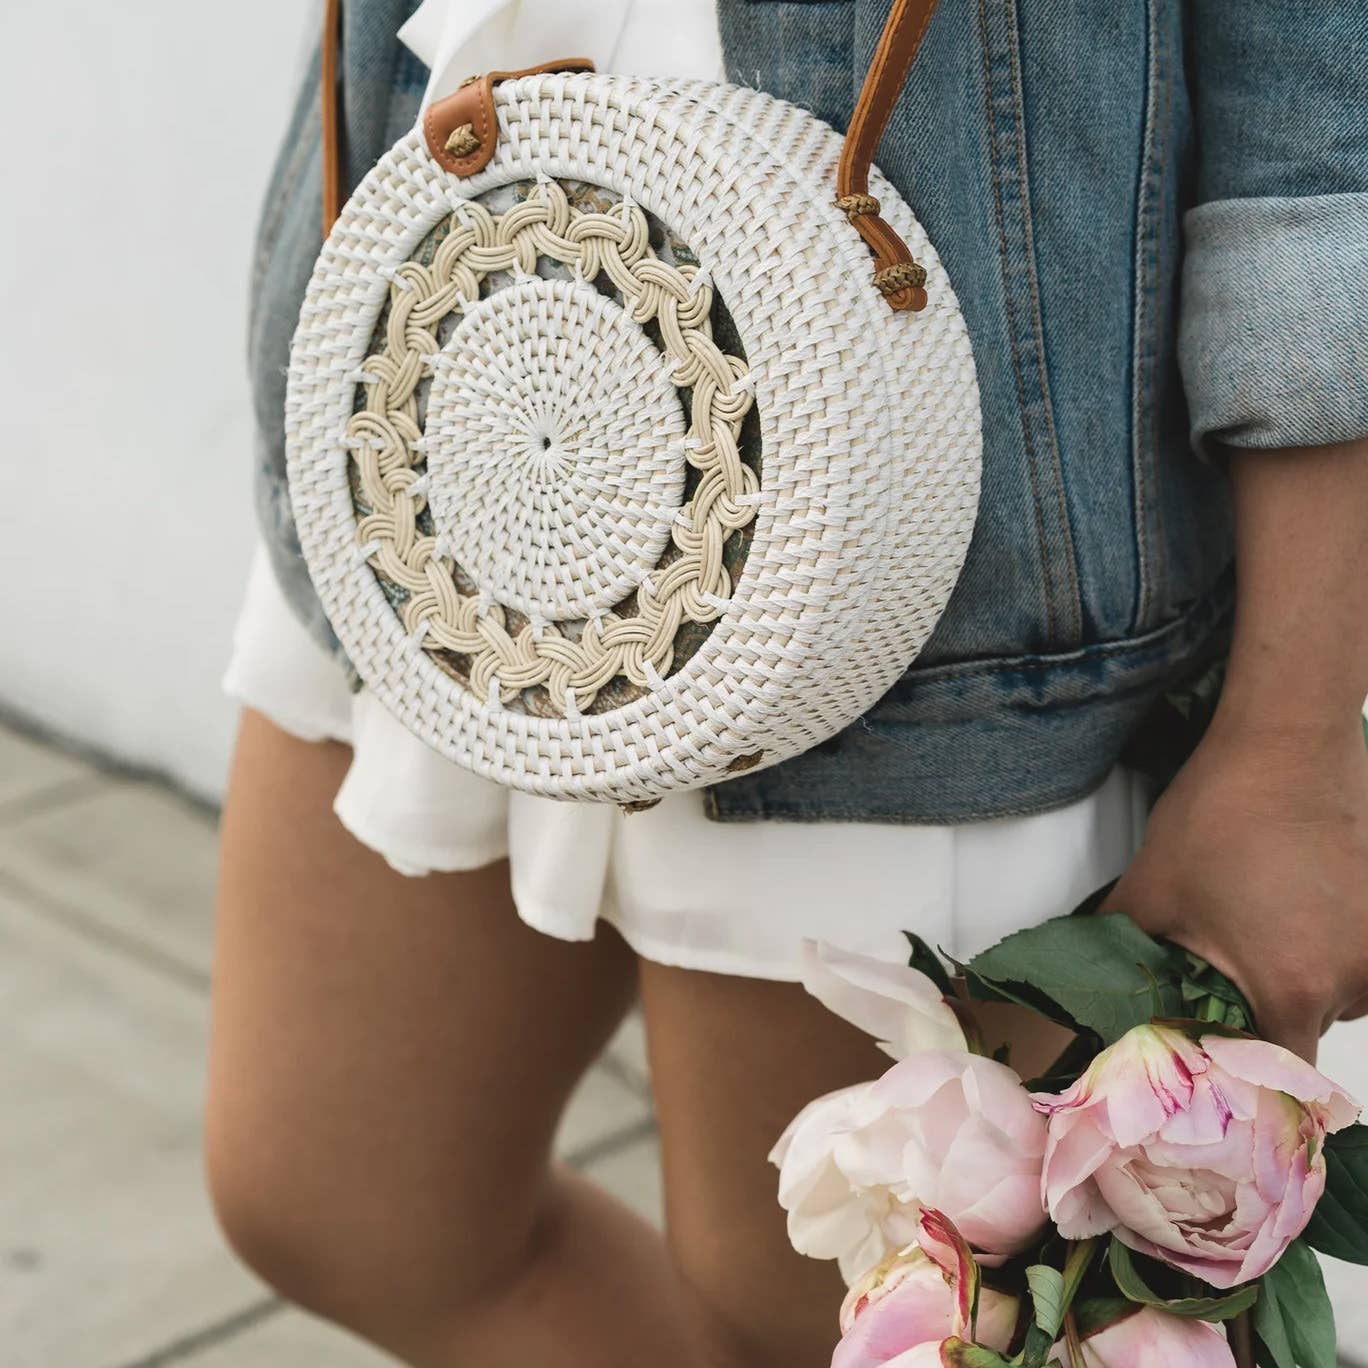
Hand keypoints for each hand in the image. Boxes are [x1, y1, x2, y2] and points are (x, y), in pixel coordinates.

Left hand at [1103, 716, 1367, 1061]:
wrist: (1286, 742)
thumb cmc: (1219, 814)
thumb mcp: (1153, 890)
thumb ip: (1124, 953)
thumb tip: (1088, 988)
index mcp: (1293, 985)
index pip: (1275, 1070)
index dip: (1241, 1069)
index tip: (1213, 1053)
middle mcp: (1355, 977)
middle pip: (1305, 1027)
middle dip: (1261, 1009)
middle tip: (1221, 972)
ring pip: (1336, 990)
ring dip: (1300, 972)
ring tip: (1257, 922)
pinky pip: (1359, 954)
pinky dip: (1328, 943)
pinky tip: (1292, 903)